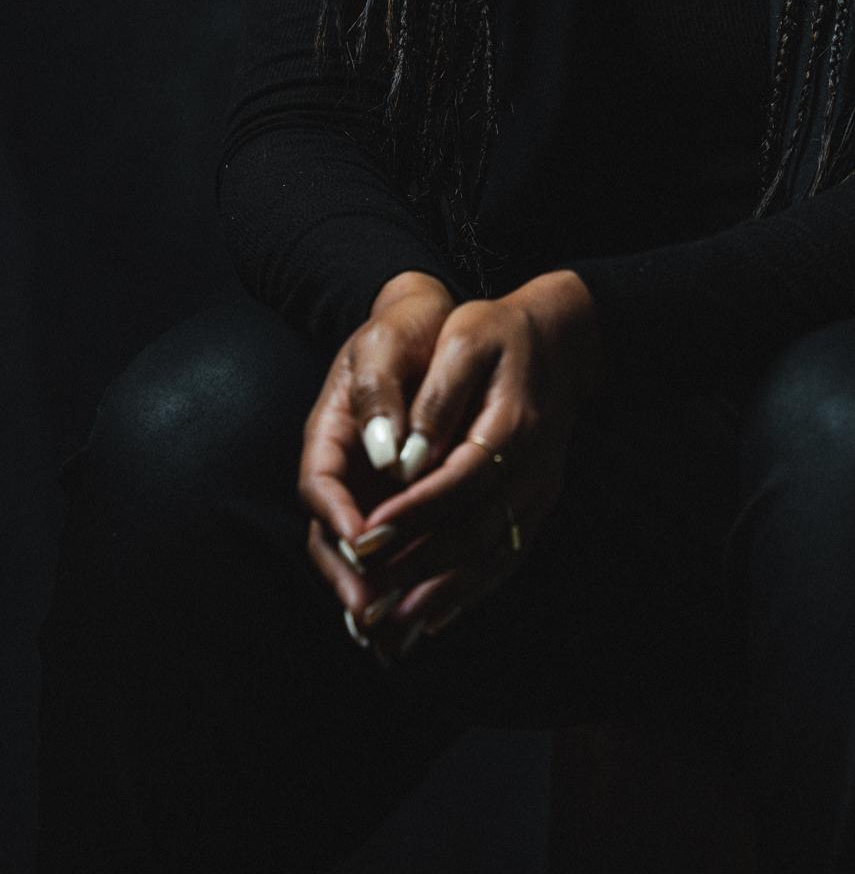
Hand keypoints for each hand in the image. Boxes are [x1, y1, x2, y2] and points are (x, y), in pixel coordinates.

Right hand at [296, 272, 456, 659]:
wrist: (426, 323)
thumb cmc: (401, 331)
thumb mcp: (383, 348)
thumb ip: (377, 395)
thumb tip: (384, 452)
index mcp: (328, 434)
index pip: (320, 485)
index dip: (337, 518)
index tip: (362, 543)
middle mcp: (343, 470)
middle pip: (331, 536)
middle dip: (349, 577)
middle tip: (372, 614)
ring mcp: (367, 489)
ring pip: (357, 555)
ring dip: (371, 595)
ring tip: (390, 638)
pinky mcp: (395, 502)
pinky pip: (389, 552)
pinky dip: (398, 586)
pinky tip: (415, 622)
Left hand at [299, 269, 601, 663]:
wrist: (559, 337)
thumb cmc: (498, 332)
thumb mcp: (465, 338)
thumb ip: (436, 399)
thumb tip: (402, 458)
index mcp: (512, 425)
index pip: (458, 482)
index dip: (411, 514)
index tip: (364, 539)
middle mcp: (532, 469)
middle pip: (474, 533)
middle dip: (416, 571)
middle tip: (366, 602)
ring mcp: (538, 492)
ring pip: (490, 557)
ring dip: (440, 597)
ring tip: (392, 631)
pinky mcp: (536, 506)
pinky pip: (505, 559)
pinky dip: (471, 592)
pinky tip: (435, 617)